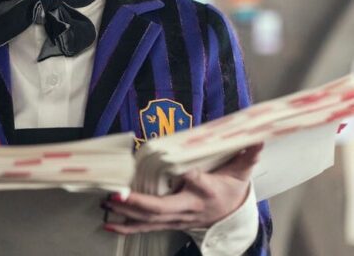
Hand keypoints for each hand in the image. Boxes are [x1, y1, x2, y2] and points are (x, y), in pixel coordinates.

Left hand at [103, 143, 261, 233]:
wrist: (230, 216)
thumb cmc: (230, 189)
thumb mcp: (241, 172)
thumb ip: (247, 155)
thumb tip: (258, 137)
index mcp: (206, 190)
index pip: (196, 182)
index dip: (188, 177)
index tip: (179, 170)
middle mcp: (188, 207)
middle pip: (163, 208)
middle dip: (139, 203)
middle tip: (118, 194)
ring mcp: (176, 218)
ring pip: (150, 220)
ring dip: (126, 213)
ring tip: (107, 203)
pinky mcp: (167, 223)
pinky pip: (144, 227)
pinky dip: (126, 227)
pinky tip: (108, 223)